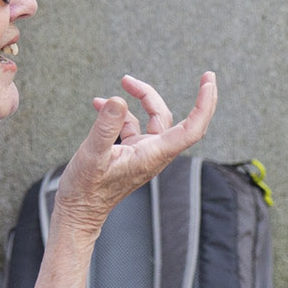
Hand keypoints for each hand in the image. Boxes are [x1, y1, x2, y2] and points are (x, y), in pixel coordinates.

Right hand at [50, 74, 219, 237]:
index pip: (192, 128)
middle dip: (160, 94)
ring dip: (140, 98)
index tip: (209, 80)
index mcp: (154, 155)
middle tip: (148, 75)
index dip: (204, 104)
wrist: (78, 212)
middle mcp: (154, 153)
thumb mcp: (92, 154)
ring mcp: (143, 153)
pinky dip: (121, 113)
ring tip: (123, 82)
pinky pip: (133, 126)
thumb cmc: (86, 189)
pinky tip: (99, 104)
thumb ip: (106, 126)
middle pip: (168, 117)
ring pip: (152, 118)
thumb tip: (118, 99)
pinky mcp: (130, 153)